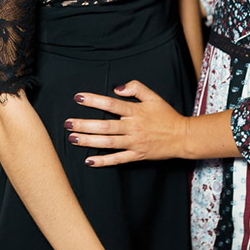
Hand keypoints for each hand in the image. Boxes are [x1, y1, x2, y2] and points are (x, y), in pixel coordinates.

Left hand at [65, 81, 187, 165]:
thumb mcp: (154, 97)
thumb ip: (136, 88)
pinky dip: (103, 161)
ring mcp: (134, 143)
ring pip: (108, 143)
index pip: (111, 105)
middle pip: (105, 126)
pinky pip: (118, 159)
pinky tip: (89, 160)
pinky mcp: (137, 155)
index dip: (94, 101)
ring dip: (89, 141)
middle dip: (84, 125)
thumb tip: (117, 88)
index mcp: (136, 112)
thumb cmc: (167, 116)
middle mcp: (133, 128)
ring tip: (72, 138)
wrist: (182, 137)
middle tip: (67, 124)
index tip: (78, 98)